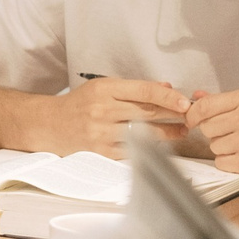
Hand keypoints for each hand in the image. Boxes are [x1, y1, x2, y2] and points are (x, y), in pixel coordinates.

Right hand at [44, 77, 186, 155]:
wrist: (49, 125)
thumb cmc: (78, 104)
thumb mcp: (101, 87)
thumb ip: (133, 88)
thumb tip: (166, 89)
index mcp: (104, 89)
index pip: (144, 91)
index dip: (168, 97)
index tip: (185, 102)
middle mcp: (102, 110)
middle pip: (148, 113)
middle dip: (173, 115)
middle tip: (189, 117)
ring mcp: (101, 133)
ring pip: (144, 134)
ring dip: (167, 134)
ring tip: (180, 132)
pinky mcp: (100, 152)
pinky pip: (132, 151)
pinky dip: (149, 148)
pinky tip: (159, 145)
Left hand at [186, 88, 238, 173]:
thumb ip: (223, 100)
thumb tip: (196, 97)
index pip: (205, 106)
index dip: (193, 114)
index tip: (192, 119)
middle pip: (207, 127)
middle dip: (215, 130)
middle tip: (232, 131)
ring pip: (213, 145)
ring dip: (223, 146)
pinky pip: (221, 161)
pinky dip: (229, 160)